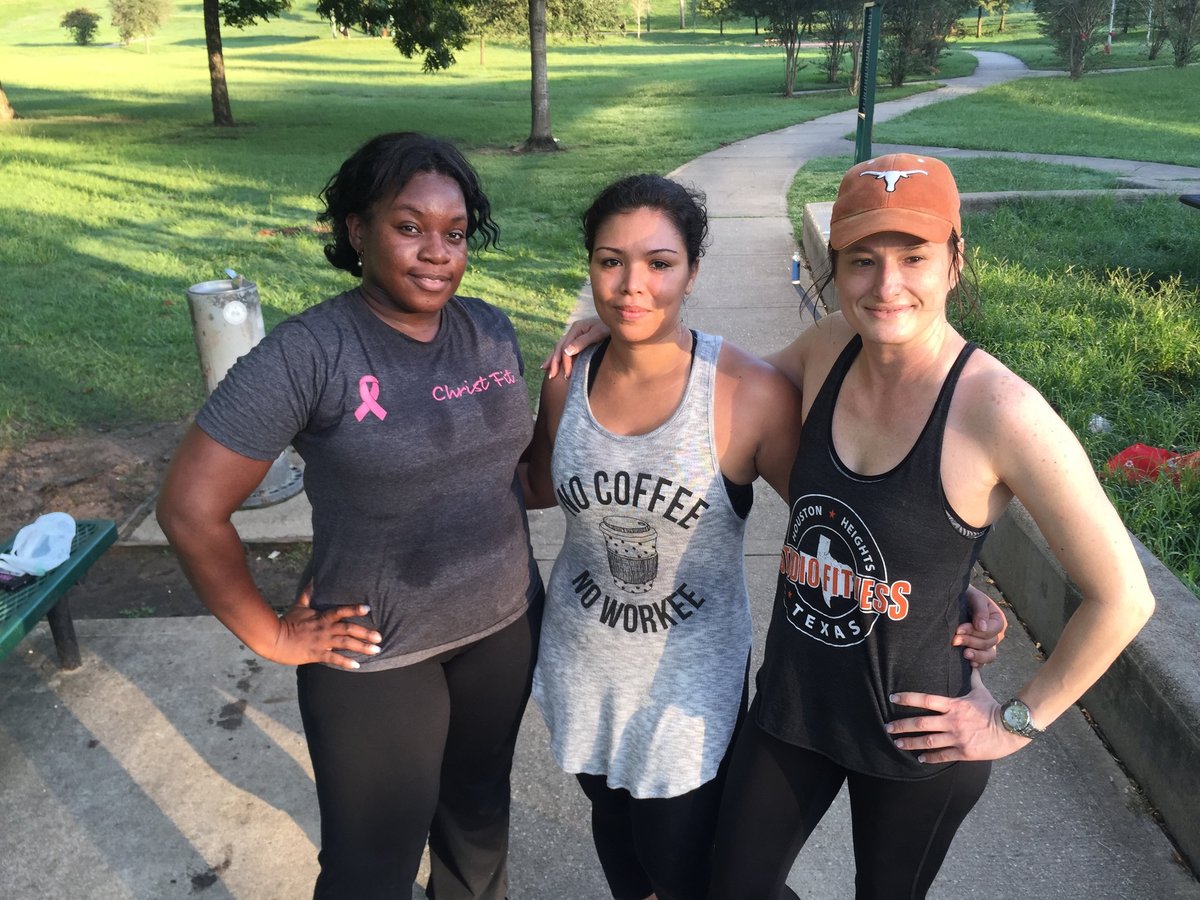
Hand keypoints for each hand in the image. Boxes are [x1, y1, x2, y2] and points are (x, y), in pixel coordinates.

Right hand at [268, 582, 381, 669]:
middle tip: (380, 637)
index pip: (340, 611)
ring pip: (345, 643)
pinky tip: (357, 665)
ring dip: (361, 647)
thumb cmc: (287, 621)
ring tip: (376, 650)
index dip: (354, 609)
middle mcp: (325, 629)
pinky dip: (345, 662)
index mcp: (322, 617)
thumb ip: (309, 592)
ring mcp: (321, 642)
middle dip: (366, 633)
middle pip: (348, 629)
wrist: (273, 639)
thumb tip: (315, 577)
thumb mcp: (299, 605)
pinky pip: (333, 658)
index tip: (368, 608)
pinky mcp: (316, 654)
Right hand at [540, 317, 608, 379]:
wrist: (617, 322)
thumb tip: (566, 352)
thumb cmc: (609, 327)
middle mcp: (573, 331)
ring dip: (553, 360)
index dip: (565, 362)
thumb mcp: (598, 333)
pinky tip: (554, 364)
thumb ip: (582, 342)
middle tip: (551, 376)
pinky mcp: (578, 340)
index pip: (566, 348)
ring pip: (559, 348)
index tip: (567, 375)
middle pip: (559, 348)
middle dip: (554, 362)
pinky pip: (565, 349)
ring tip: (547, 371)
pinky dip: (559, 357)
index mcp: (576, 328)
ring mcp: (575, 335)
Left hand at [887, 669, 1027, 762]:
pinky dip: (930, 758)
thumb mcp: (981, 690)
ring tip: (897, 744)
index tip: (892, 698)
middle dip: (901, 725)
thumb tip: (972, 662)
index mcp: (953, 705)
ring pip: (928, 742)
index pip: (925, 700)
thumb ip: (973, 678)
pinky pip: (943, 756)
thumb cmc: (994, 708)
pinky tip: (920, 759)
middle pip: (921, 723)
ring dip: (911, 743)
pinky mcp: (964, 752)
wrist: (1011, 728)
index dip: (907, 699)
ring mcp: (957, 738)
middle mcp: (952, 721)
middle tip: (887, 727)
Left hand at [952, 586, 1007, 667]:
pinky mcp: (978, 651)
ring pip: (989, 655)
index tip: (959, 629)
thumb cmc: (966, 596)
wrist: (954, 600)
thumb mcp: (974, 597)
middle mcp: (996, 634)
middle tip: (954, 640)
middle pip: (989, 643)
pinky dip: (977, 663)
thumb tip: (983, 628)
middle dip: (971, 641)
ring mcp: (988, 644)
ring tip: (965, 654)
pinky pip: (982, 662)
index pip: (992, 631)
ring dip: (977, 655)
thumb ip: (980, 610)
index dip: (976, 632)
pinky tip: (968, 664)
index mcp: (998, 620)